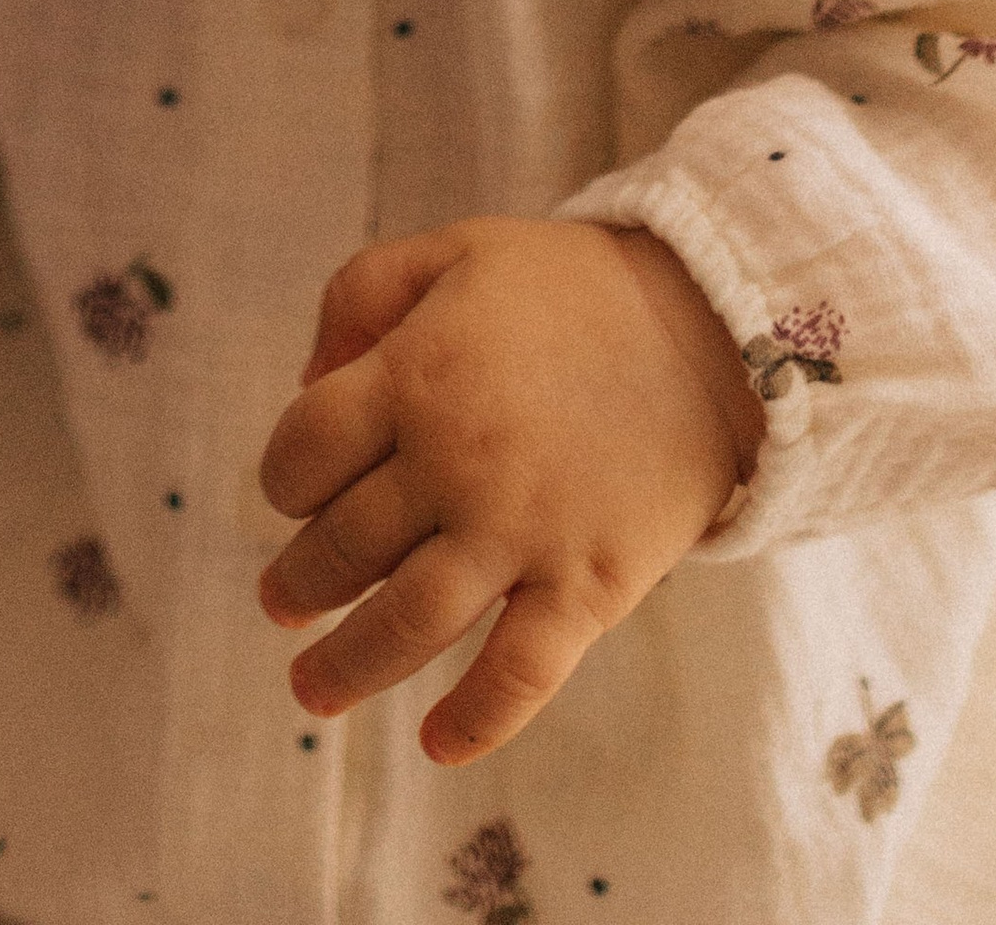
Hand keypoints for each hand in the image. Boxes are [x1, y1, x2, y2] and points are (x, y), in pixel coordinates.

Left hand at [256, 219, 761, 764]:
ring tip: (309, 687)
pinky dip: (477, 718)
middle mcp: (458, 460)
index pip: (306, 448)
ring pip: (411, 621)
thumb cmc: (570, 288)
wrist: (713, 326)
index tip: (291, 494)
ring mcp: (524, 530)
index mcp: (416, 373)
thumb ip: (361, 293)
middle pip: (346, 544)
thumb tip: (306, 381)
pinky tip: (437, 745)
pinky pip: (521, 671)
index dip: (283, 477)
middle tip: (282, 602)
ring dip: (349, 663)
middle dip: (301, 582)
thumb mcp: (454, 250)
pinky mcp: (589, 585)